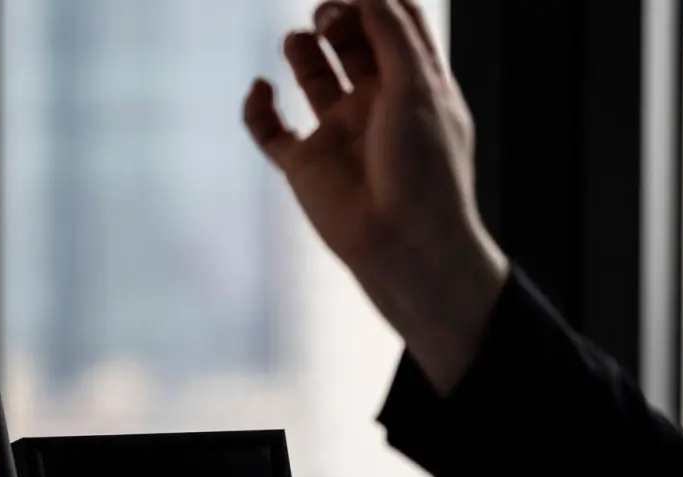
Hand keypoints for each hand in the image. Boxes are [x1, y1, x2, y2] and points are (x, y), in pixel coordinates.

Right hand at [244, 0, 508, 392]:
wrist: (404, 246)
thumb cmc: (425, 169)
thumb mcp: (418, 88)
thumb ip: (391, 32)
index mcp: (412, 86)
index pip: (395, 26)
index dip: (376, 0)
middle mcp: (375, 105)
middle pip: (352, 40)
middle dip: (338, 16)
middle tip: (328, 16)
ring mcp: (338, 133)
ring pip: (312, 75)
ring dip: (302, 48)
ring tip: (301, 42)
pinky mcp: (305, 166)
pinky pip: (269, 128)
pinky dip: (257, 105)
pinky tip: (262, 88)